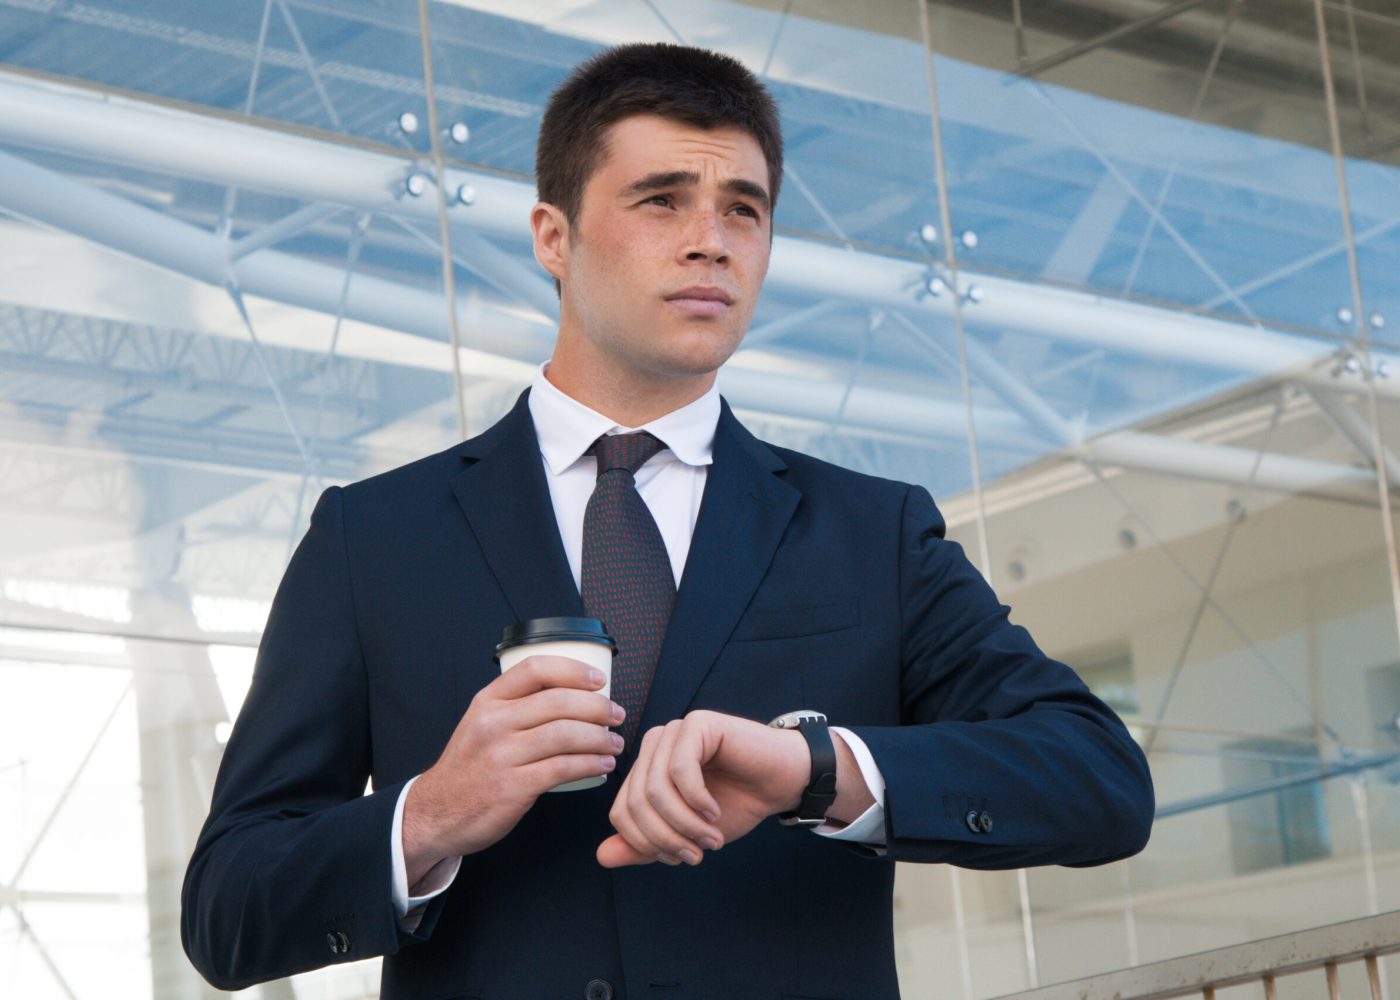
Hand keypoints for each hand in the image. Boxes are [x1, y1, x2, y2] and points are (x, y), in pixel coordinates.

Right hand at [403, 655, 623, 883]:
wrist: (436, 812)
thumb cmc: (469, 768)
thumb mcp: (481, 724)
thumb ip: (517, 708)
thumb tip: (573, 698)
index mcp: (488, 701)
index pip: (536, 669)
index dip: (574, 670)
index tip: (599, 681)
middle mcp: (493, 722)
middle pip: (559, 701)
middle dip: (598, 707)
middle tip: (617, 715)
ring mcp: (502, 755)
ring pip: (565, 734)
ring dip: (600, 737)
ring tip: (615, 743)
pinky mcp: (512, 787)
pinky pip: (562, 768)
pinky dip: (590, 764)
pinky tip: (603, 764)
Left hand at [596, 709, 809, 867]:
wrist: (780, 783)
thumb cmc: (736, 804)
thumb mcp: (685, 834)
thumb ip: (646, 846)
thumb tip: (601, 857)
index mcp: (645, 769)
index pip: (621, 812)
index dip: (647, 843)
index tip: (682, 858)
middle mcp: (653, 747)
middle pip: (635, 802)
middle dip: (666, 837)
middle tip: (697, 854)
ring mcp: (673, 732)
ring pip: (655, 789)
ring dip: (684, 824)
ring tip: (711, 838)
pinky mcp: (697, 723)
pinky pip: (680, 769)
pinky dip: (697, 801)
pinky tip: (714, 811)